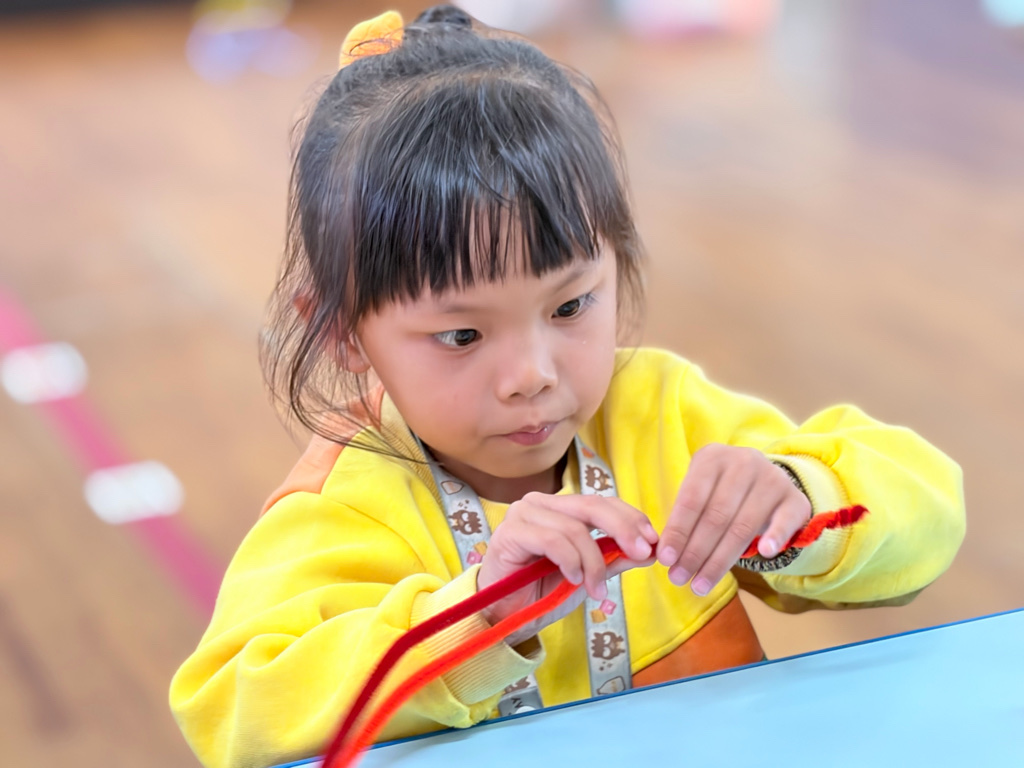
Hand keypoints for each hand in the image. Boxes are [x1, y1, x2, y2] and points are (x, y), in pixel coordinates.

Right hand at [477, 493, 657, 644]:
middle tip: (643, 553)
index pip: (602, 502)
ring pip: (575, 528)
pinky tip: (574, 580)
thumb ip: (614, 560)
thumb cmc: (540, 592)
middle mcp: (541, 504)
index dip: (631, 518)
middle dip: (623, 529)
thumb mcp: (587, 576)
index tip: (653, 542)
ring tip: (596, 590)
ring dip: (593, 563)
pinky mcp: (510, 532)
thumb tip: (650, 552)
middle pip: (592, 506)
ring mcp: (523, 514)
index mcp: (560, 508)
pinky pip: (552, 540)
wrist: (504, 616)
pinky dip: (570, 561)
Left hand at [656, 444, 811, 596]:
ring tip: (700, 584)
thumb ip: (684, 519)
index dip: (678, 532)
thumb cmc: (721, 492)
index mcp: (712, 458)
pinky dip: (775, 536)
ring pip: (742, 526)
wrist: (765, 481)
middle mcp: (743, 462)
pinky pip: (784, 521)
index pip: (691, 499)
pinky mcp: (795, 499)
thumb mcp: (700, 494)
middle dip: (694, 552)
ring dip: (719, 561)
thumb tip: (667, 556)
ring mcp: (772, 479)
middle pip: (716, 516)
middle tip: (679, 578)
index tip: (665, 559)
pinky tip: (764, 553)